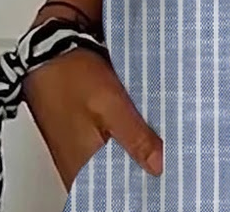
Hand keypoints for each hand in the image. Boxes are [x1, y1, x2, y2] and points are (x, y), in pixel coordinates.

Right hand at [21, 10, 162, 192]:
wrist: (50, 49)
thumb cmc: (72, 75)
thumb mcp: (110, 104)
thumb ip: (134, 136)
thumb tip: (158, 165)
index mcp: (82, 165)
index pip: (118, 189)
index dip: (144, 183)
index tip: (171, 173)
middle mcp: (78, 161)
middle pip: (119, 172)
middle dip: (145, 163)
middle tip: (171, 150)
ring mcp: (80, 145)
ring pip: (116, 155)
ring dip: (137, 146)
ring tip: (164, 137)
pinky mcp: (84, 129)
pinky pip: (110, 140)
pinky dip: (127, 133)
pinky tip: (144, 122)